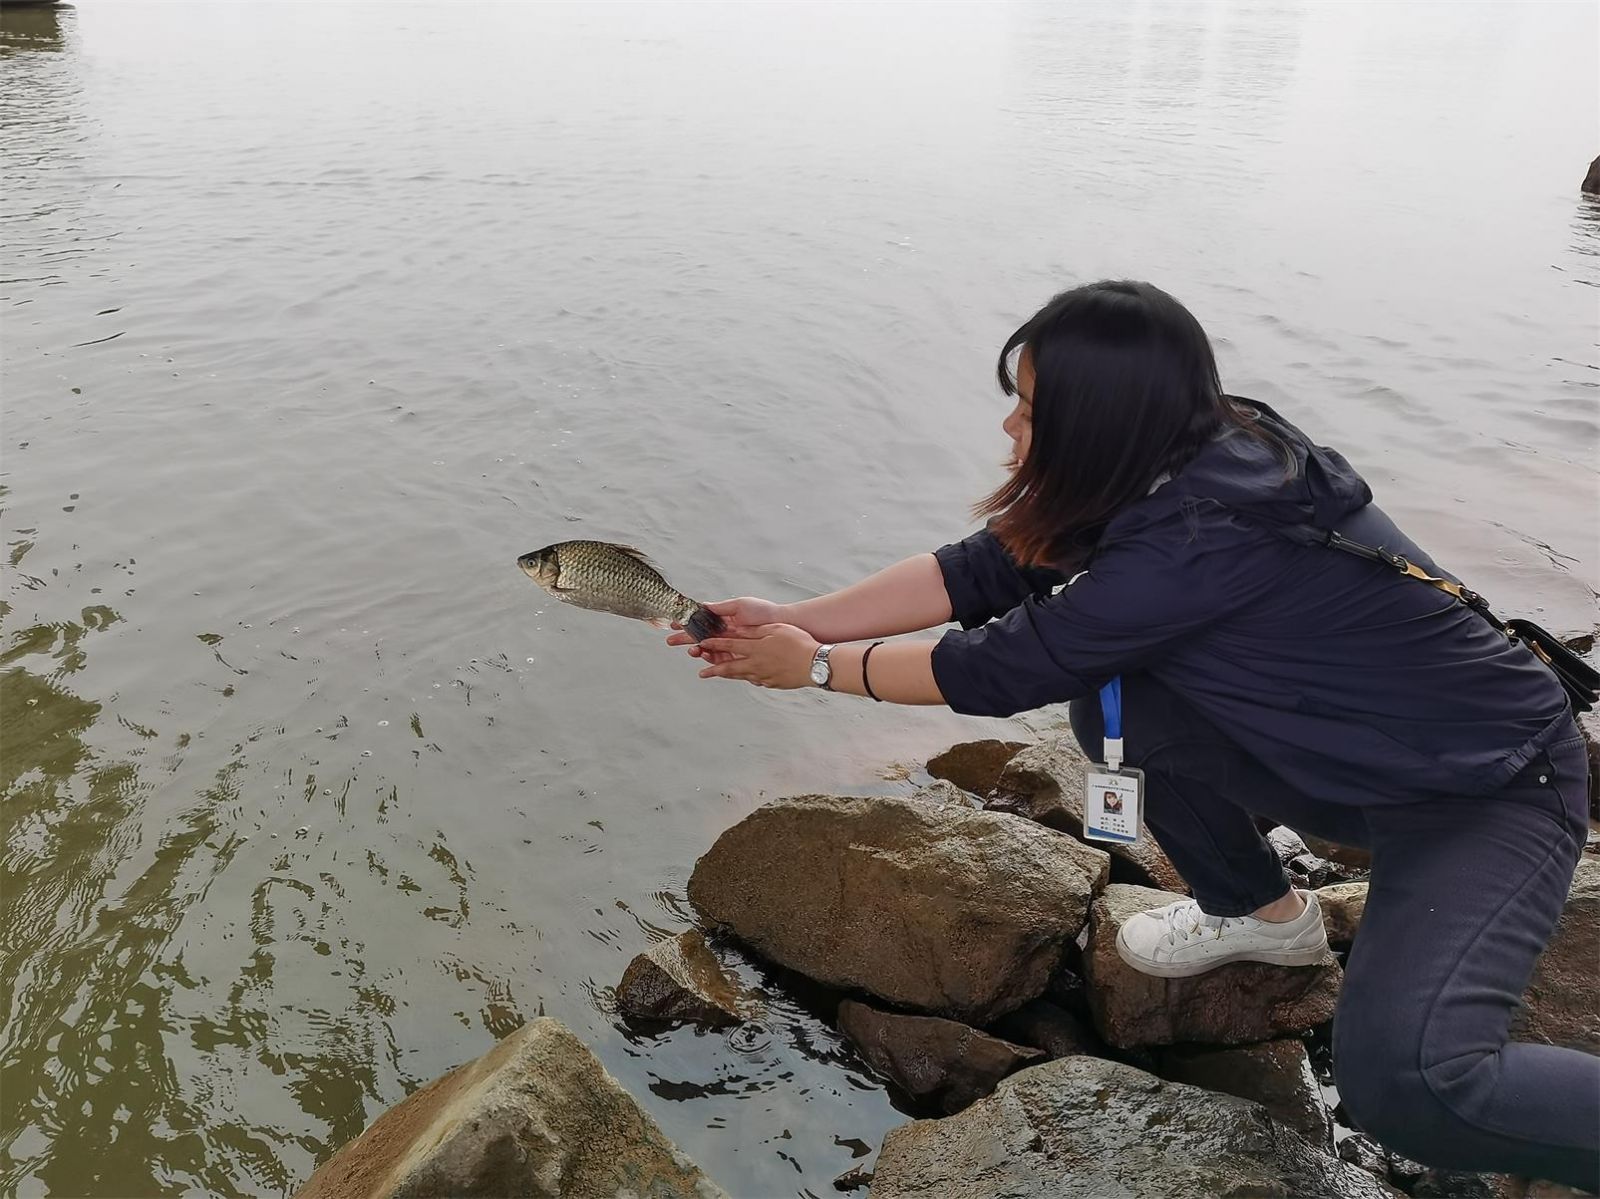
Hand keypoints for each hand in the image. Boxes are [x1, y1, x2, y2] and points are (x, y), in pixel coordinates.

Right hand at [667, 597, 791, 665]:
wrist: (783, 625)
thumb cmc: (764, 612)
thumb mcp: (740, 605)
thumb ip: (721, 607)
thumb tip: (703, 606)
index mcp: (724, 619)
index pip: (700, 622)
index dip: (686, 623)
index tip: (673, 624)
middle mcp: (725, 633)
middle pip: (700, 637)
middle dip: (685, 639)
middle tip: (671, 641)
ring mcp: (731, 645)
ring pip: (708, 650)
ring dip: (696, 649)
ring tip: (692, 649)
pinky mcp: (738, 656)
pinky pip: (720, 659)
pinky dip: (710, 658)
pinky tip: (704, 655)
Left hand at [691, 624, 818, 688]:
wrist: (815, 664)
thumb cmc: (799, 643)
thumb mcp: (776, 629)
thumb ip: (756, 630)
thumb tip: (739, 629)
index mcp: (755, 648)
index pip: (729, 645)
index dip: (714, 644)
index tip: (703, 644)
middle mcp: (756, 664)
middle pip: (729, 667)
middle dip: (713, 669)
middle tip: (702, 672)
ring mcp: (763, 675)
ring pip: (740, 676)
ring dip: (726, 676)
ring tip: (717, 676)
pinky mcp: (772, 682)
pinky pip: (755, 680)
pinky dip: (747, 678)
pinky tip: (746, 678)